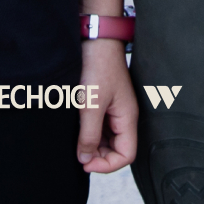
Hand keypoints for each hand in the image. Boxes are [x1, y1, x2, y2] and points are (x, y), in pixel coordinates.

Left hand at [76, 39, 137, 173]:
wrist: (95, 38)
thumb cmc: (98, 66)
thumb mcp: (91, 105)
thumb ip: (89, 135)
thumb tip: (85, 160)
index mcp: (128, 117)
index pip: (126, 155)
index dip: (108, 165)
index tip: (86, 162)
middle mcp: (124, 116)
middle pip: (117, 149)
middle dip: (99, 156)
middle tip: (79, 153)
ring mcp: (114, 109)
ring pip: (107, 139)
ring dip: (93, 143)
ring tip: (76, 139)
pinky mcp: (104, 102)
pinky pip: (100, 126)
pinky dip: (89, 132)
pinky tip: (77, 127)